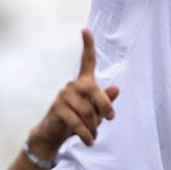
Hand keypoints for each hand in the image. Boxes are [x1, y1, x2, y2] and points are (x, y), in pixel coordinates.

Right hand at [26, 29, 119, 161]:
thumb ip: (106, 100)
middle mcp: (72, 85)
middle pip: (94, 90)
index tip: (85, 29)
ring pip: (87, 110)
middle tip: (111, 119)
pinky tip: (89, 141)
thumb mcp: (96, 111)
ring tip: (94, 135)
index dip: (87, 45)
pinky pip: (77, 121)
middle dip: (105, 106)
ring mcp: (63, 96)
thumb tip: (116, 88)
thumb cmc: (79, 119)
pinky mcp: (57, 109)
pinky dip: (86, 133)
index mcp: (84, 82)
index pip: (86, 60)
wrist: (54, 135)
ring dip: (94, 126)